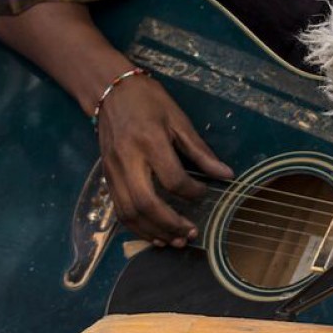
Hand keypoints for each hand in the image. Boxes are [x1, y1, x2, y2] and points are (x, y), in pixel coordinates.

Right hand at [96, 75, 232, 247]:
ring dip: (153, 232)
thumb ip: (201, 151)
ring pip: (129, 213)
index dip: (192, 193)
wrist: (110, 91)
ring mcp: (113, 171)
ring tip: (175, 241)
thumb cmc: (149, 101)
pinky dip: (136, 227)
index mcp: (150, 142)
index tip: (204, 194)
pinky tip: (154, 234)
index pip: (173, 179)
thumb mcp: (179, 119)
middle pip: (146, 203)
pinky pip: (119, 210)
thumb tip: (226, 174)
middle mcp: (128, 160)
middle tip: (190, 234)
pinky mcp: (106, 178)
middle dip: (170, 224)